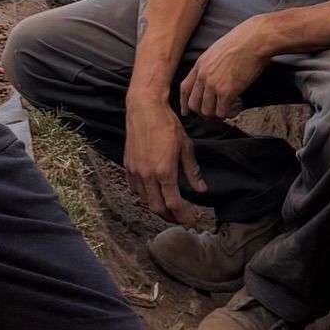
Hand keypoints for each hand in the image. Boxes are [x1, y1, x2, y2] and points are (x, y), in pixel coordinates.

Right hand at [123, 96, 205, 221]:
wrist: (144, 109)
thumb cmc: (168, 125)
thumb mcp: (186, 147)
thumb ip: (192, 171)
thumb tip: (202, 190)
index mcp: (164, 171)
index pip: (174, 204)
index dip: (183, 216)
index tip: (191, 220)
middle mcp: (148, 175)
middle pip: (157, 208)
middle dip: (170, 217)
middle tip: (180, 219)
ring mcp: (136, 171)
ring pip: (145, 200)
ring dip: (157, 208)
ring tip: (168, 209)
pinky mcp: (128, 166)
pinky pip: (135, 189)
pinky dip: (144, 196)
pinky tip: (153, 194)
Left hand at [178, 23, 269, 120]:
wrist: (254, 40)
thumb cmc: (242, 42)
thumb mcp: (217, 50)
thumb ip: (211, 65)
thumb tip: (215, 77)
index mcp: (200, 65)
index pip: (184, 88)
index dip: (184, 103)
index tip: (187, 111)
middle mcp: (203, 76)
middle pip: (194, 104)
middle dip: (204, 112)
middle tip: (218, 112)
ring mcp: (213, 84)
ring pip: (207, 111)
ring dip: (219, 114)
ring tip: (231, 106)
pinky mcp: (227, 91)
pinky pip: (222, 112)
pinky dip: (231, 112)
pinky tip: (239, 104)